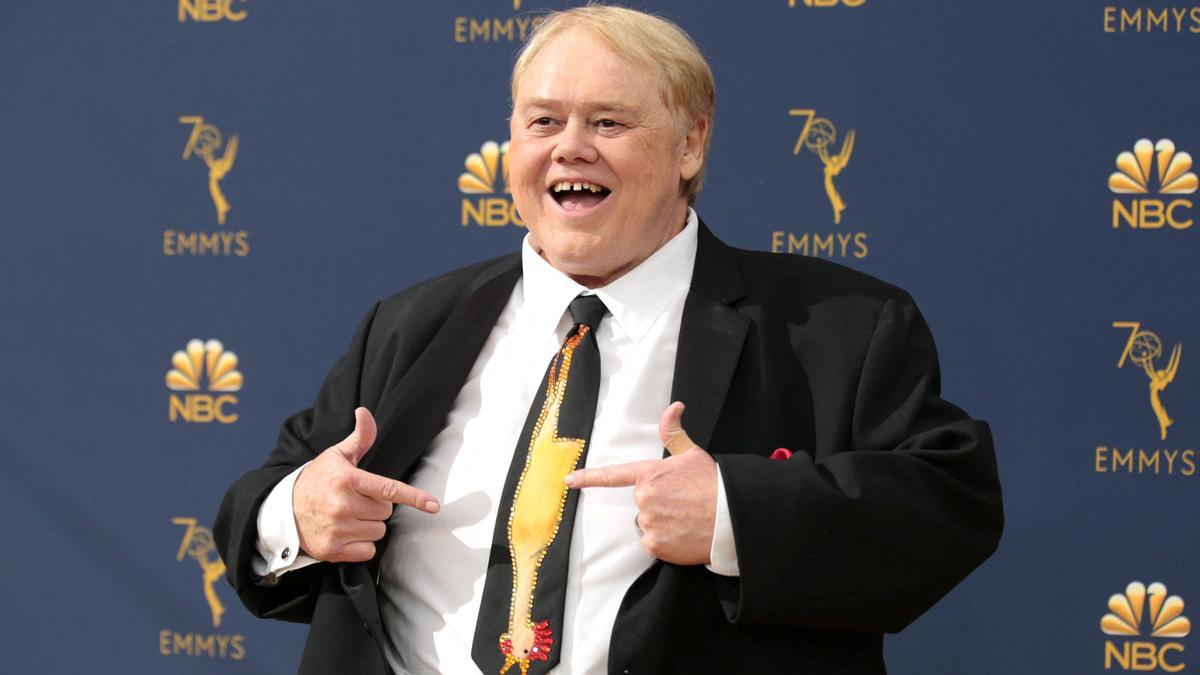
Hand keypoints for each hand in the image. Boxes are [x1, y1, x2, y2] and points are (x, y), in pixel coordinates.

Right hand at [293, 407, 438, 562]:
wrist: (284, 511)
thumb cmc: (318, 479)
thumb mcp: (337, 455)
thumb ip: (359, 437)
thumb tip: (364, 412)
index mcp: (347, 479)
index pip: (388, 489)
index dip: (414, 497)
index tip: (433, 505)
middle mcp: (342, 505)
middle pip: (386, 512)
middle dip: (377, 506)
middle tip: (357, 500)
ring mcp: (337, 529)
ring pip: (378, 531)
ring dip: (370, 525)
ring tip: (349, 516)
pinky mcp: (333, 550)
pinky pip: (367, 550)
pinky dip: (361, 544)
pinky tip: (346, 533)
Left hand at [565, 402, 715, 564]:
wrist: (732, 515)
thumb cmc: (713, 483)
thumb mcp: (692, 454)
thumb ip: (674, 432)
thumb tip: (675, 406)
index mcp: (650, 474)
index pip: (613, 475)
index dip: (589, 477)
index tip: (569, 480)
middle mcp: (645, 498)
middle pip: (641, 503)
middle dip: (657, 504)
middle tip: (683, 503)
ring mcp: (649, 522)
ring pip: (646, 523)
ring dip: (661, 523)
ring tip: (686, 519)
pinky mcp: (655, 545)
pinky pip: (652, 542)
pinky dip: (665, 542)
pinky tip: (684, 535)